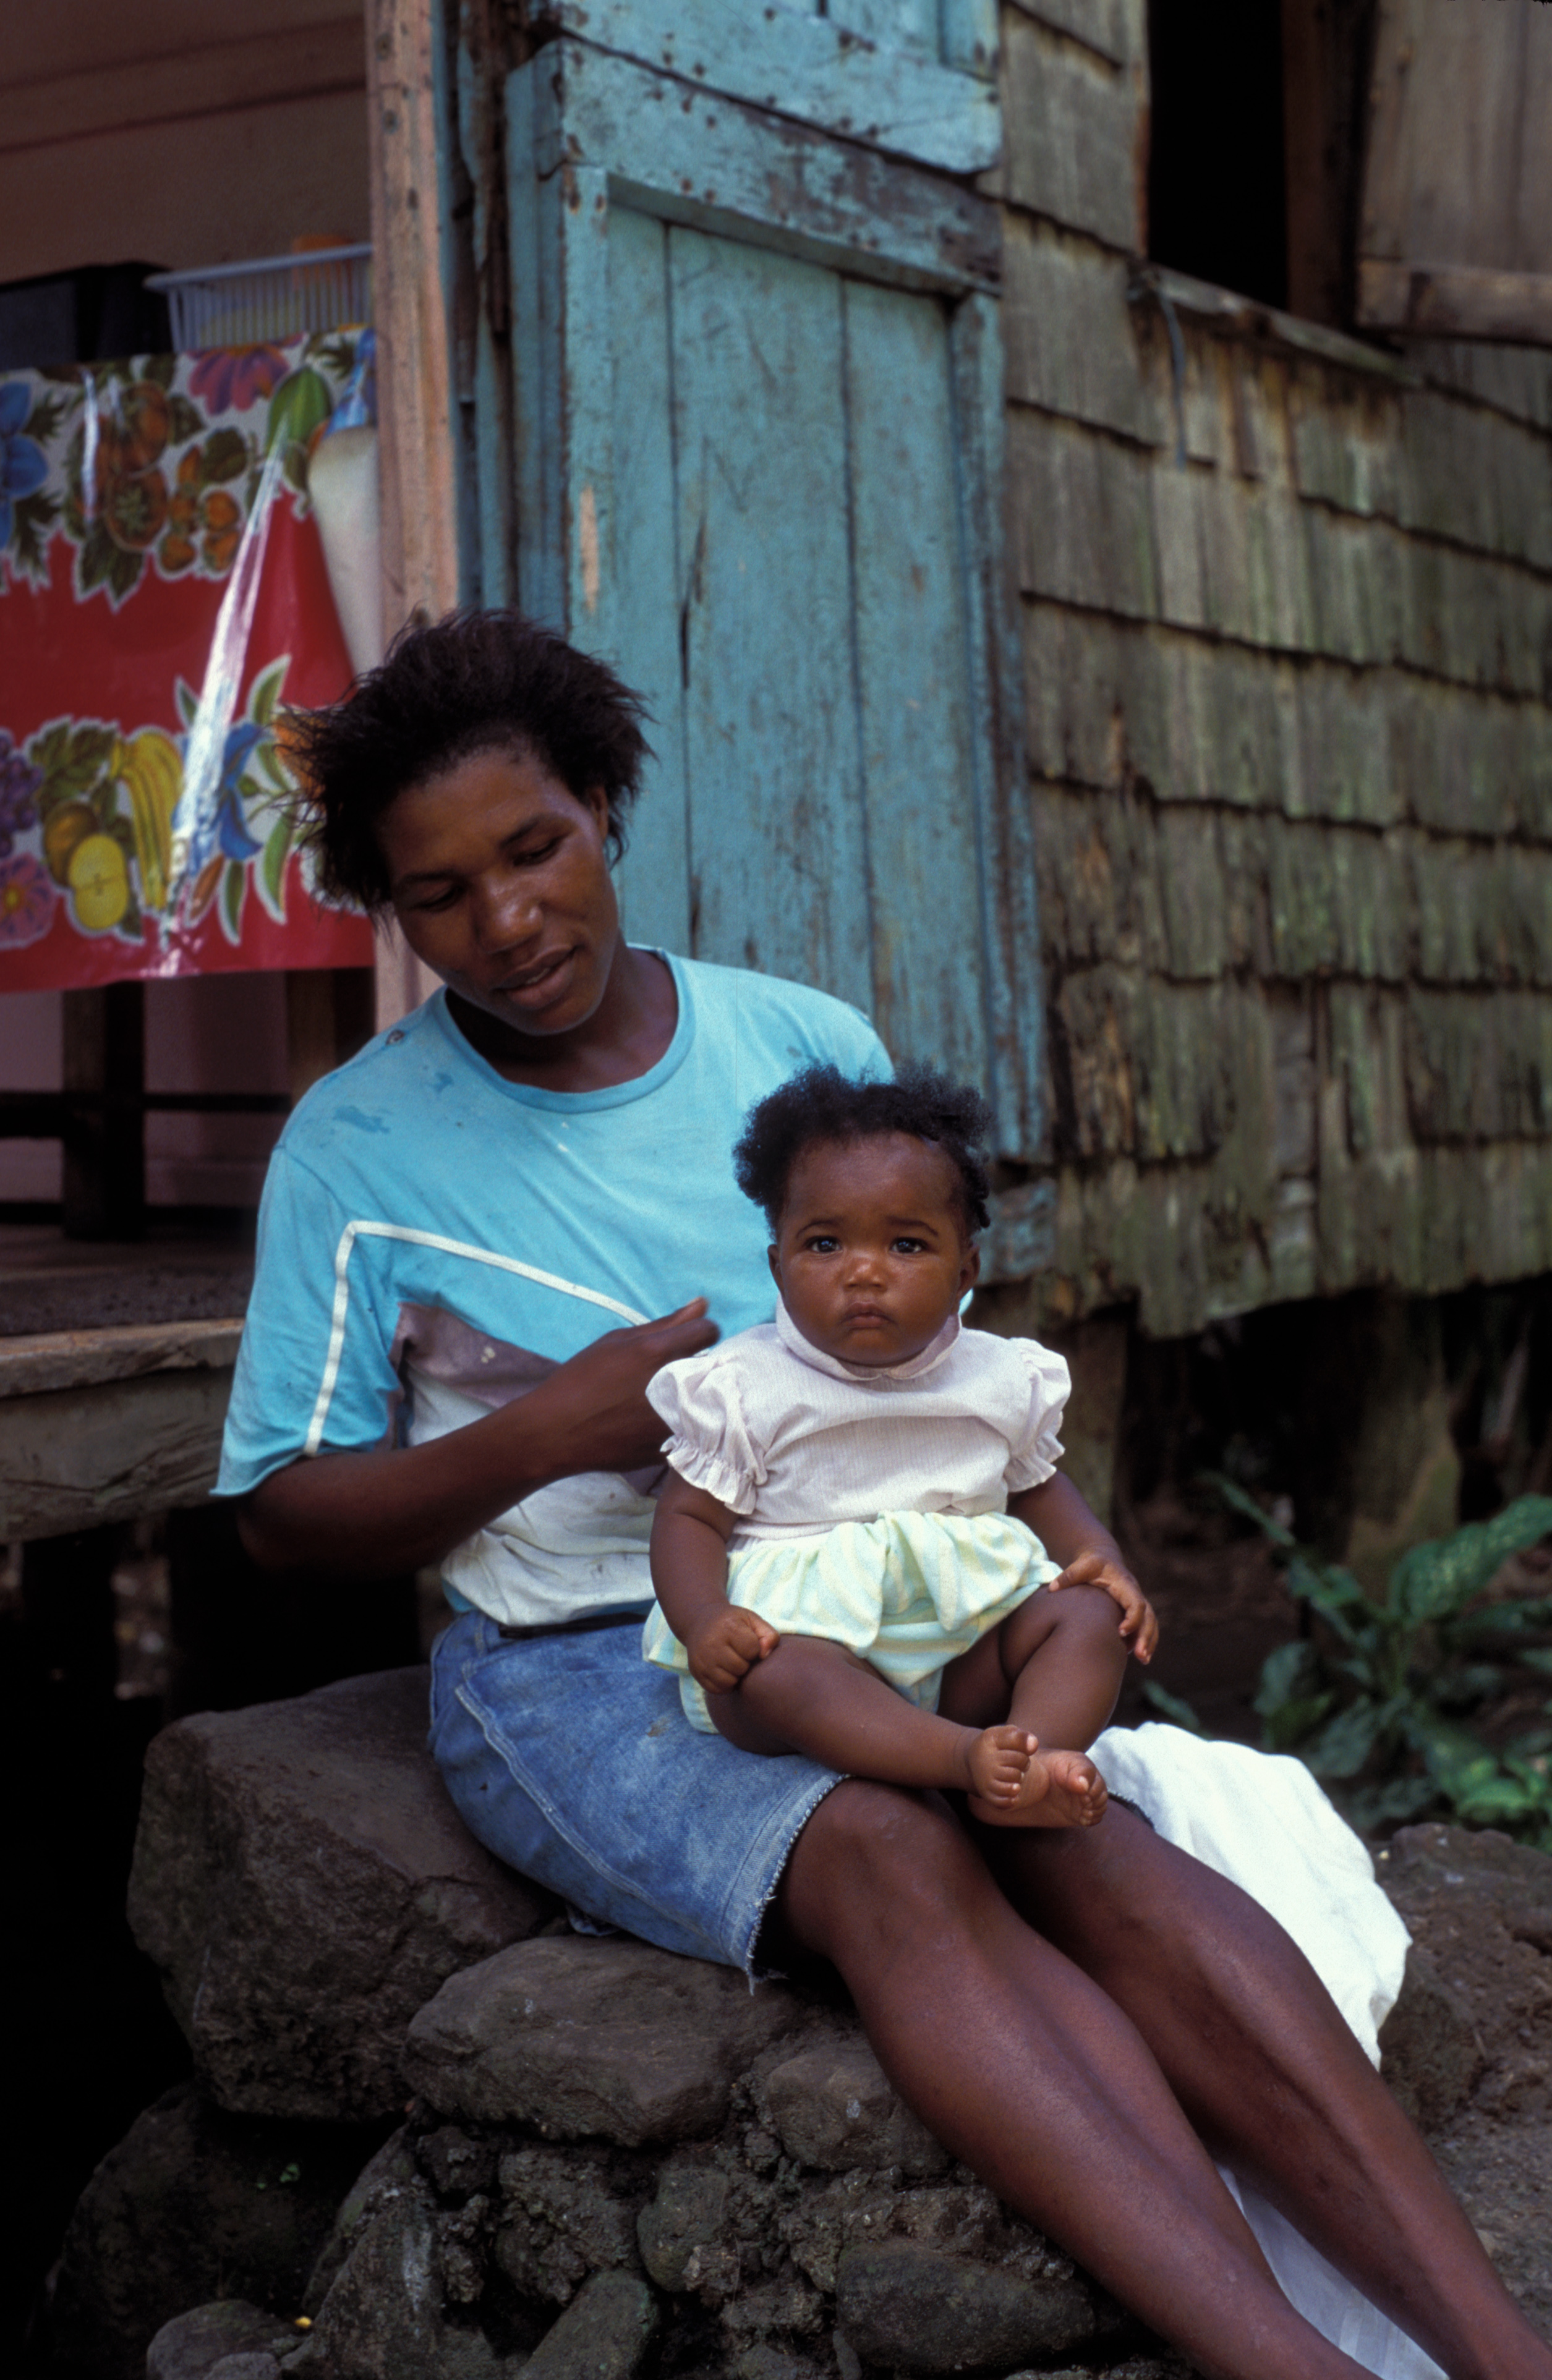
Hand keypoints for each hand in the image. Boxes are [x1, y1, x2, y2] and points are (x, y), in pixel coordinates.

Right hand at [526, 1299, 717, 1477]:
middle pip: (712, 1366)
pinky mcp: (672, 1447)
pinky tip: (657, 1423)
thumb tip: (703, 1304)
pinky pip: (693, 1428)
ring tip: (664, 1398)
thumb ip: (665, 1324)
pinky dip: (684, 1423)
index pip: (708, 1330)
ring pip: (707, 1399)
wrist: (556, 1433)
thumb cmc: (580, 1380)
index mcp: (656, 1352)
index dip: (699, 1332)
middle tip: (675, 1371)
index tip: (687, 1341)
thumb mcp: (616, 1342)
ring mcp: (675, 1421)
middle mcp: (672, 1386)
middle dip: (699, 1364)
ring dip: (695, 1395)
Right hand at [686, 1607, 779, 1693]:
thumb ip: (769, 1635)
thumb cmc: (732, 1622)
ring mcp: (701, 1659)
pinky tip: (723, 1670)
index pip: (752, 1650)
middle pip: (740, 1667)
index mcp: (728, 1626)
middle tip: (738, 1653)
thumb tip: (765, 1655)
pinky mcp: (695, 1672)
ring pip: (729, 1681)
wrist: (699, 1621)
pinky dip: (724, 1683)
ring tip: (731, 1662)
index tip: (747, 1642)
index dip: (754, 1648)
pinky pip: (717, 1689)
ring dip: (735, 1675)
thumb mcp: (752, 1620)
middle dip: (744, 1663)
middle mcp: (711, 1643)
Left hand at [1049, 1551, 1157, 1662]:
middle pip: (1149, 1617)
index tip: (1120, 1632)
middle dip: (1146, 1636)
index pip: (1136, 1603)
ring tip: (1144, 1660)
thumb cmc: (1092, 1562)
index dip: (1132, 1619)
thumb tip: (1053, 1588)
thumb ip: (1069, 1575)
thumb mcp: (1082, 1564)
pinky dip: (1146, 1640)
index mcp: (1125, 1584)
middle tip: (1141, 1656)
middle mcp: (1135, 1594)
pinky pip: (1145, 1626)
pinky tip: (1140, 1656)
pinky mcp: (1133, 1611)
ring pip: (1151, 1623)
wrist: (1103, 1559)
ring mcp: (1136, 1603)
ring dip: (1149, 1641)